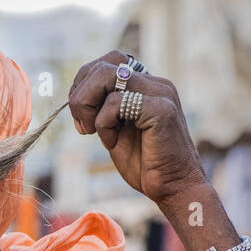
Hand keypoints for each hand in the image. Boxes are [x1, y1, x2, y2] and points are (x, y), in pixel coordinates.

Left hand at [67, 52, 206, 206]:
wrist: (174, 188)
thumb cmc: (145, 164)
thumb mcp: (116, 130)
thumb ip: (102, 109)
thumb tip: (76, 95)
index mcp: (147, 86)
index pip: (108, 62)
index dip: (84, 84)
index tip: (80, 116)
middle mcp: (156, 84)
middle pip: (105, 64)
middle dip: (81, 93)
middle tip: (83, 125)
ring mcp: (160, 94)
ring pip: (106, 76)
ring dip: (88, 105)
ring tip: (94, 131)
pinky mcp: (161, 109)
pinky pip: (115, 102)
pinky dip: (104, 123)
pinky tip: (112, 142)